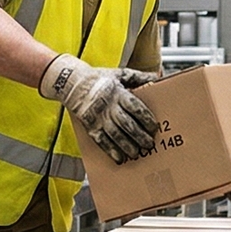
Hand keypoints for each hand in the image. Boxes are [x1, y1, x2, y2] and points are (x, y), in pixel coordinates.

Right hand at [41, 55, 159, 163]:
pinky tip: (119, 157)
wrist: (72, 83)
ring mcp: (98, 118)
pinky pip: (101, 140)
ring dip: (126, 145)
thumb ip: (138, 77)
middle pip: (126, 123)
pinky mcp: (90, 126)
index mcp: (118, 93)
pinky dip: (110, 150)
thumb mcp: (119, 73)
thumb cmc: (99, 78)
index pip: (134, 107)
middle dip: (139, 136)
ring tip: (136, 153)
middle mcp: (108, 106)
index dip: (145, 118)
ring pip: (115, 134)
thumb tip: (157, 76)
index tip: (154, 127)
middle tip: (149, 144)